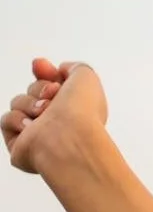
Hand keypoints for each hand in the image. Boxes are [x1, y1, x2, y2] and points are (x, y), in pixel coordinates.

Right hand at [3, 58, 108, 175]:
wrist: (68, 137)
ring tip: (44, 113)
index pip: (53, 85)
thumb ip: (75, 68)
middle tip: (51, 95)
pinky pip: (7, 121)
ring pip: (19, 103)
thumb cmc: (82, 112)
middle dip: (39, 88)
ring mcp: (40, 133)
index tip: (41, 65)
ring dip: (29, 103)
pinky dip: (17, 120)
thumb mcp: (86, 76)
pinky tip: (31, 128)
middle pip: (33, 91)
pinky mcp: (21, 145)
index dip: (45, 73)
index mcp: (76, 108)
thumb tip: (61, 70)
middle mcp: (59, 121)